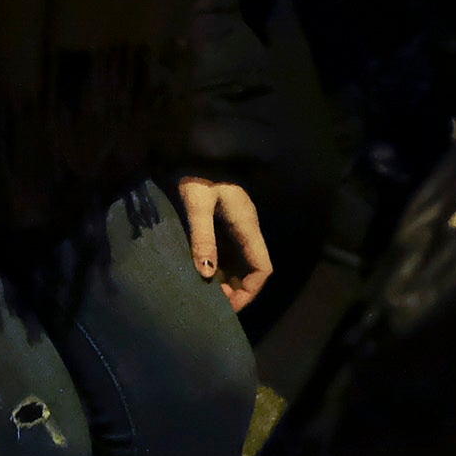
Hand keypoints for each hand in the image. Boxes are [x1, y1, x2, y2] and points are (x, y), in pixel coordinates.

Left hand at [177, 176, 272, 308]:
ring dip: (225, 282)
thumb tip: (207, 273)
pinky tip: (199, 276)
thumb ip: (202, 236)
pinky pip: (225, 254)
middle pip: (251, 271)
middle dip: (236, 292)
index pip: (262, 269)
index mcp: (247, 226)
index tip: (228, 307)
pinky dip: (216, 269)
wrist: (193, 148)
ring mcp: (234, 227)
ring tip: (203, 296)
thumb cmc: (197, 172)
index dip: (249, 292)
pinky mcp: (221, 224)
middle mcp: (245, 230)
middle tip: (211, 305)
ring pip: (238, 265)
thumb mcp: (197, 202)